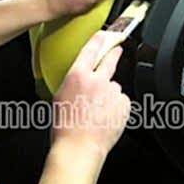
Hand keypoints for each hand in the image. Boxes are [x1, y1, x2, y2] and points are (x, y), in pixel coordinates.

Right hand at [51, 32, 130, 157]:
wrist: (79, 148)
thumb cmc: (65, 128)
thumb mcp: (59, 98)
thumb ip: (72, 83)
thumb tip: (79, 81)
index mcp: (78, 75)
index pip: (91, 49)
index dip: (98, 40)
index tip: (104, 34)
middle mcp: (97, 80)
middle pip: (110, 60)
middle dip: (114, 53)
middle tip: (117, 51)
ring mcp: (112, 92)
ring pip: (114, 86)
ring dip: (109, 93)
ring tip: (98, 111)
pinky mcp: (123, 105)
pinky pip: (121, 101)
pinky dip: (116, 107)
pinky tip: (105, 117)